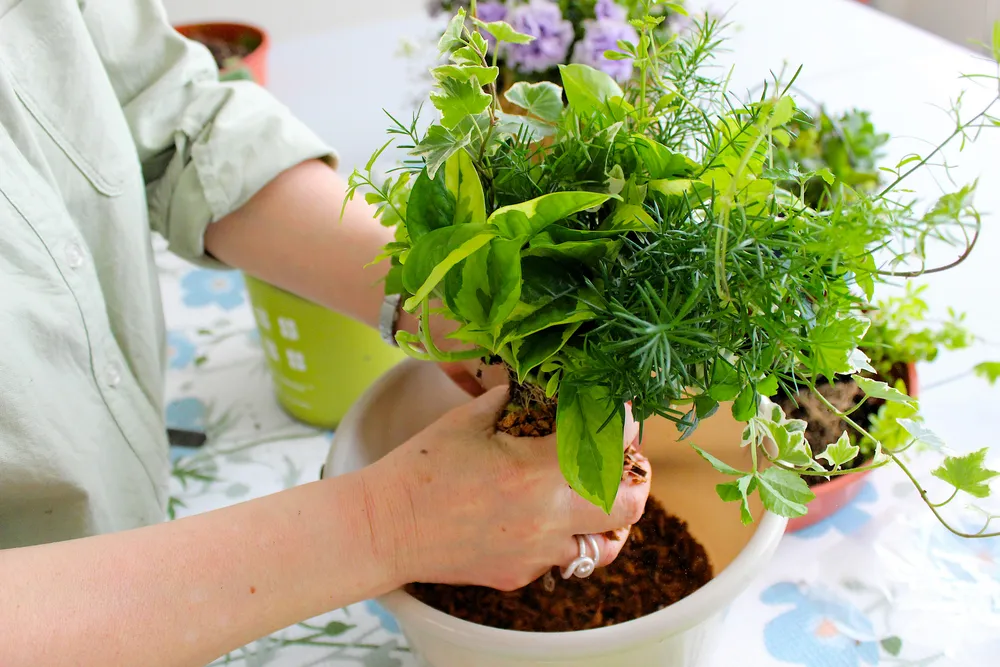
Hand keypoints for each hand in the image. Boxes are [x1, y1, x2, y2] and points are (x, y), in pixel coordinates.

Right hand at [362, 387, 649, 591]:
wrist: (385, 527)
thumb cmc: (422, 467)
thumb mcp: (470, 419)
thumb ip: (516, 399)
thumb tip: (545, 384)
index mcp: (536, 471)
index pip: (609, 445)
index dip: (625, 425)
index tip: (623, 414)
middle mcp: (547, 518)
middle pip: (629, 506)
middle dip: (635, 480)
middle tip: (623, 462)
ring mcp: (536, 553)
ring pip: (601, 542)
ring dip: (603, 516)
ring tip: (588, 494)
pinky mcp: (520, 574)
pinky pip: (559, 557)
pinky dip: (562, 535)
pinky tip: (539, 515)